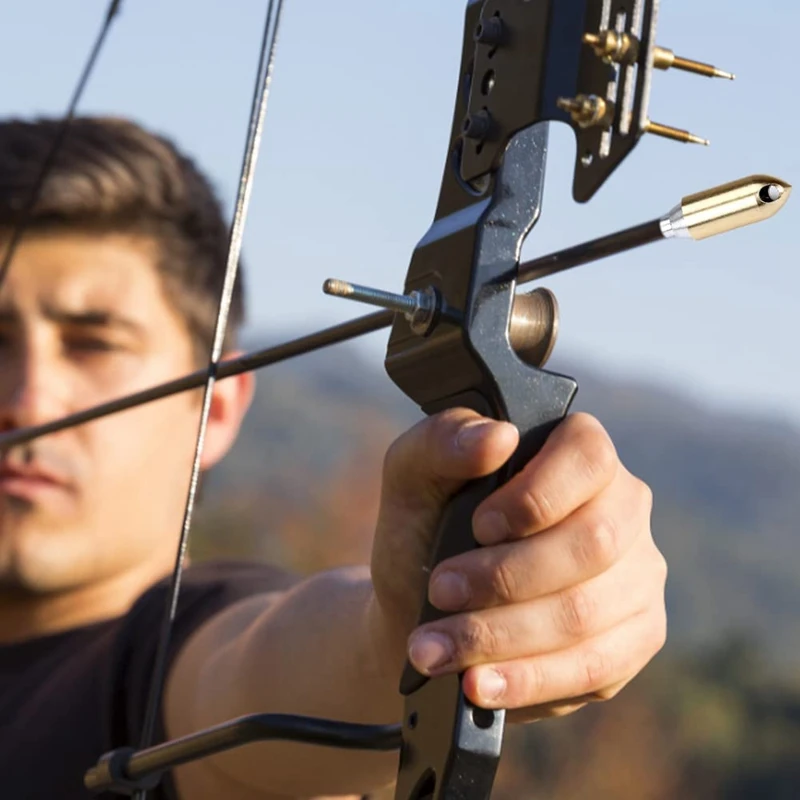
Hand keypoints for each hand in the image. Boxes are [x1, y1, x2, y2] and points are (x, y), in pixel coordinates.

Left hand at [369, 409, 666, 722]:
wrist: (424, 609)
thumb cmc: (425, 530)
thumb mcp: (413, 477)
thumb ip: (444, 442)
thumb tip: (497, 437)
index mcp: (577, 453)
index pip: (589, 457)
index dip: (537, 495)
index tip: (478, 527)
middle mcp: (623, 509)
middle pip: (594, 542)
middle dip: (506, 577)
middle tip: (440, 592)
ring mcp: (637, 576)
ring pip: (587, 613)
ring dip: (502, 637)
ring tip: (435, 650)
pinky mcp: (633, 638)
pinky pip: (595, 668)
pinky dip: (527, 680)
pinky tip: (477, 685)